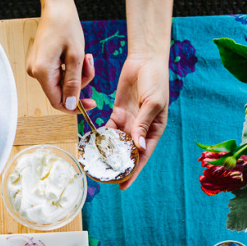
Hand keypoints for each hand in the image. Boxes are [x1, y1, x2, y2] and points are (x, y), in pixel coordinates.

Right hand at [27, 0, 94, 111]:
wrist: (56, 5)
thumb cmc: (65, 25)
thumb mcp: (75, 56)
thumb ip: (73, 83)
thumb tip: (70, 105)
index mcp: (42, 72)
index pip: (57, 101)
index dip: (75, 106)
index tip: (91, 103)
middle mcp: (35, 72)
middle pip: (61, 92)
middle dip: (79, 83)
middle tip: (89, 64)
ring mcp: (36, 68)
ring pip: (61, 83)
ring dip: (76, 74)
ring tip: (85, 56)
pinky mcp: (40, 63)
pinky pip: (57, 74)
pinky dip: (70, 68)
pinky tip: (75, 54)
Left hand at [108, 52, 168, 188]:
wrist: (145, 59)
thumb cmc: (155, 80)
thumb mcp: (152, 103)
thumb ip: (143, 124)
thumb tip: (138, 147)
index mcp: (153, 131)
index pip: (142, 156)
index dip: (133, 172)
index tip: (123, 186)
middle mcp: (140, 130)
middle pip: (128, 153)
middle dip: (117, 166)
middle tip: (105, 180)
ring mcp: (129, 123)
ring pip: (116, 143)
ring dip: (107, 154)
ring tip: (95, 167)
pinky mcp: (118, 114)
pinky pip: (107, 129)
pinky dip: (100, 137)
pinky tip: (91, 146)